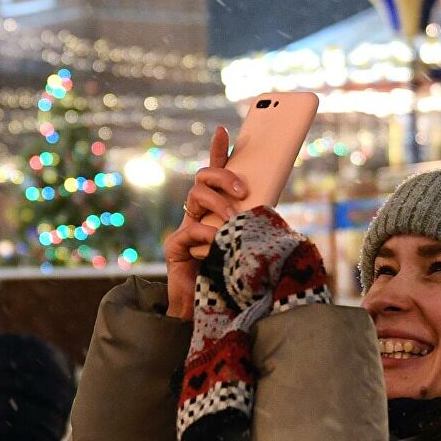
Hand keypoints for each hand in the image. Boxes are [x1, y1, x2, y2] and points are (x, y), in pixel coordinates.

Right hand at [164, 127, 244, 320]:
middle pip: (202, 178)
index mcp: (216, 211)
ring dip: (218, 205)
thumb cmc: (232, 276)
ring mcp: (185, 228)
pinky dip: (207, 236)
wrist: (208, 310)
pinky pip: (190, 229)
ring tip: (232, 221)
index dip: (219, 152)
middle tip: (243, 191)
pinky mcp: (174, 246)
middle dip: (223, 177)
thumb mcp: (248, 241)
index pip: (216, 175)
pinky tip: (215, 246)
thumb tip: (265, 199)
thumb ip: (251, 222)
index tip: (225, 129)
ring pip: (195, 197)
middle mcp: (198, 215)